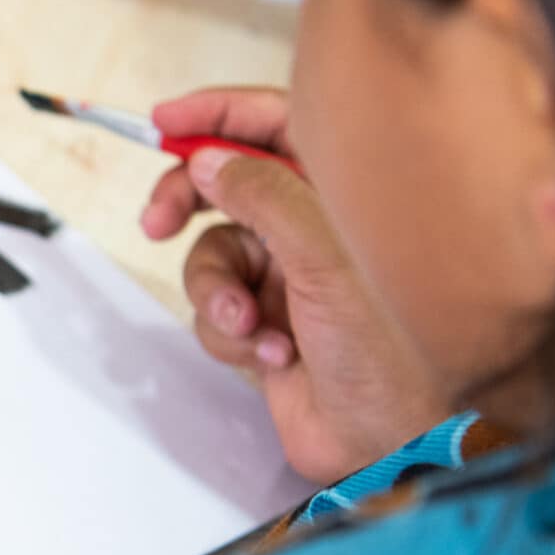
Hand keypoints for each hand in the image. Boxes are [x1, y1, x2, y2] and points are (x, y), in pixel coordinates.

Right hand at [140, 87, 446, 483]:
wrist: (396, 439)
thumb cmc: (395, 347)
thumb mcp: (325, 256)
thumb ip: (262, 196)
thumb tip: (210, 161)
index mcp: (345, 191)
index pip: (275, 123)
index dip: (217, 115)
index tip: (163, 120)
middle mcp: (316, 227)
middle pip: (226, 186)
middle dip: (187, 204)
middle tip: (158, 221)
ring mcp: (289, 278)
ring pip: (212, 257)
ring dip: (217, 293)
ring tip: (249, 325)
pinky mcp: (267, 326)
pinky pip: (215, 313)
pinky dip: (234, 336)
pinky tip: (276, 357)